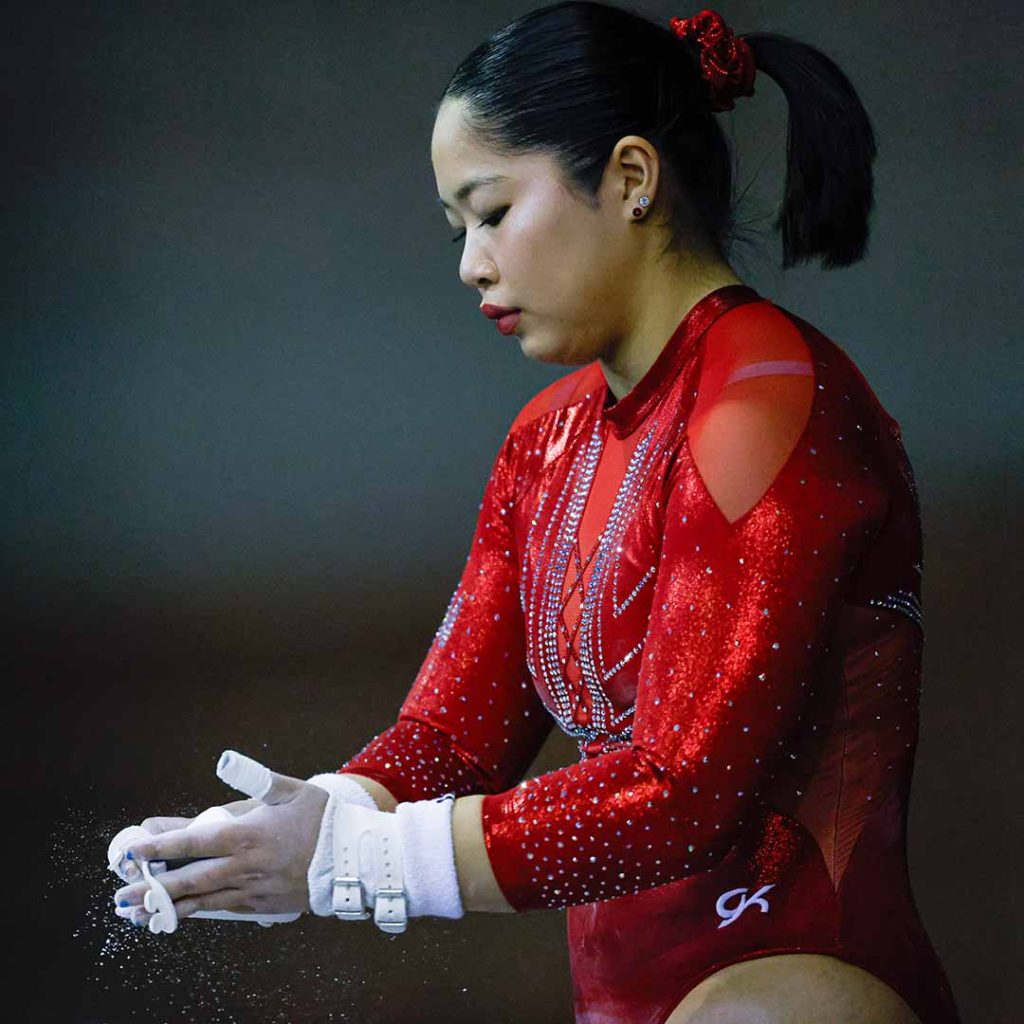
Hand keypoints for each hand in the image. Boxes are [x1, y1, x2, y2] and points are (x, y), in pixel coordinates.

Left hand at [113, 769, 327, 927]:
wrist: (353, 857)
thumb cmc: (321, 818)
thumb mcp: (290, 789)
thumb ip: (255, 777)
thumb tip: (225, 760)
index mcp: (247, 834)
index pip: (193, 842)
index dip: (159, 848)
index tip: (132, 852)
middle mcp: (244, 866)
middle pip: (189, 880)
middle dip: (152, 888)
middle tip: (121, 895)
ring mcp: (252, 890)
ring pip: (202, 902)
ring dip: (168, 907)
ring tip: (138, 914)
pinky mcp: (262, 906)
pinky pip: (224, 910)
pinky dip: (199, 913)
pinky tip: (180, 916)